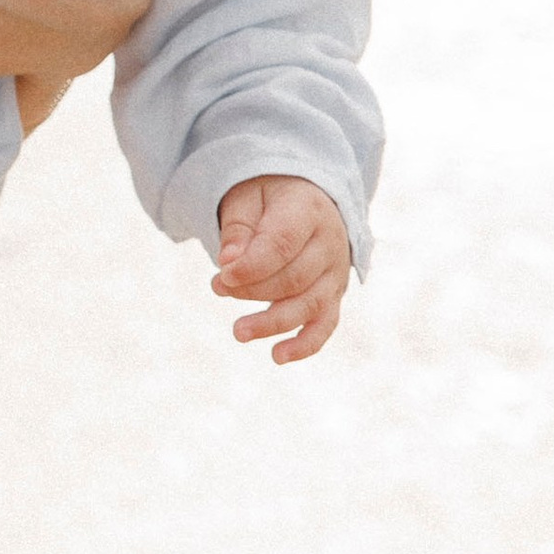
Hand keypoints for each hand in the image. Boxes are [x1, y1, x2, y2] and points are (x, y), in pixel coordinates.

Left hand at [211, 175, 351, 361]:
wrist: (305, 198)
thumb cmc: (268, 197)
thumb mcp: (247, 197)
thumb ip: (238, 228)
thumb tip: (228, 262)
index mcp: (308, 210)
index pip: (282, 244)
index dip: (251, 265)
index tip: (222, 275)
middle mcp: (330, 243)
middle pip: (294, 278)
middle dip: (252, 290)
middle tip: (217, 287)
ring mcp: (336, 273)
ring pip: (309, 305)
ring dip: (272, 322)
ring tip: (238, 332)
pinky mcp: (334, 295)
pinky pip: (326, 325)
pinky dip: (305, 344)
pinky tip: (278, 357)